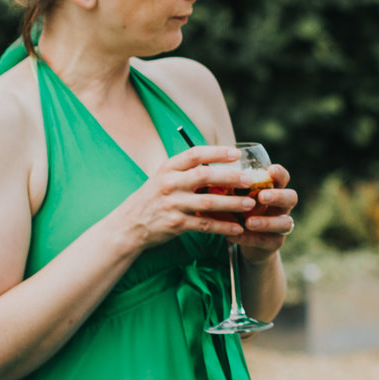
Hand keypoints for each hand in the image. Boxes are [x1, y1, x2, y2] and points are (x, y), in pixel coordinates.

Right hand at [121, 145, 268, 252]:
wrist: (128, 225)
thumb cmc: (152, 198)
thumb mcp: (163, 178)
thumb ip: (186, 171)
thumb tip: (219, 164)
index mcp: (168, 168)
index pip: (195, 154)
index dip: (217, 152)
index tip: (236, 153)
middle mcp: (169, 184)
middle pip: (204, 176)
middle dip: (230, 177)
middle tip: (249, 180)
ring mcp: (172, 204)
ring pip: (208, 202)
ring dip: (232, 203)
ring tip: (250, 204)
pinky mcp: (175, 224)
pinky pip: (204, 225)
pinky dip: (223, 226)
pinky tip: (237, 227)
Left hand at [232, 164, 297, 256]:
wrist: (242, 238)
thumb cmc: (237, 208)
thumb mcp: (235, 194)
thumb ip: (229, 182)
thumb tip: (207, 164)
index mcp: (274, 189)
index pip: (283, 177)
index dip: (280, 174)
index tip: (270, 169)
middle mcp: (282, 206)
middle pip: (291, 198)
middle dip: (279, 196)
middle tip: (263, 196)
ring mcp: (280, 224)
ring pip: (285, 223)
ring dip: (267, 222)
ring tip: (249, 222)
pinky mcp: (274, 242)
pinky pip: (268, 241)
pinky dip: (251, 239)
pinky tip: (235, 235)